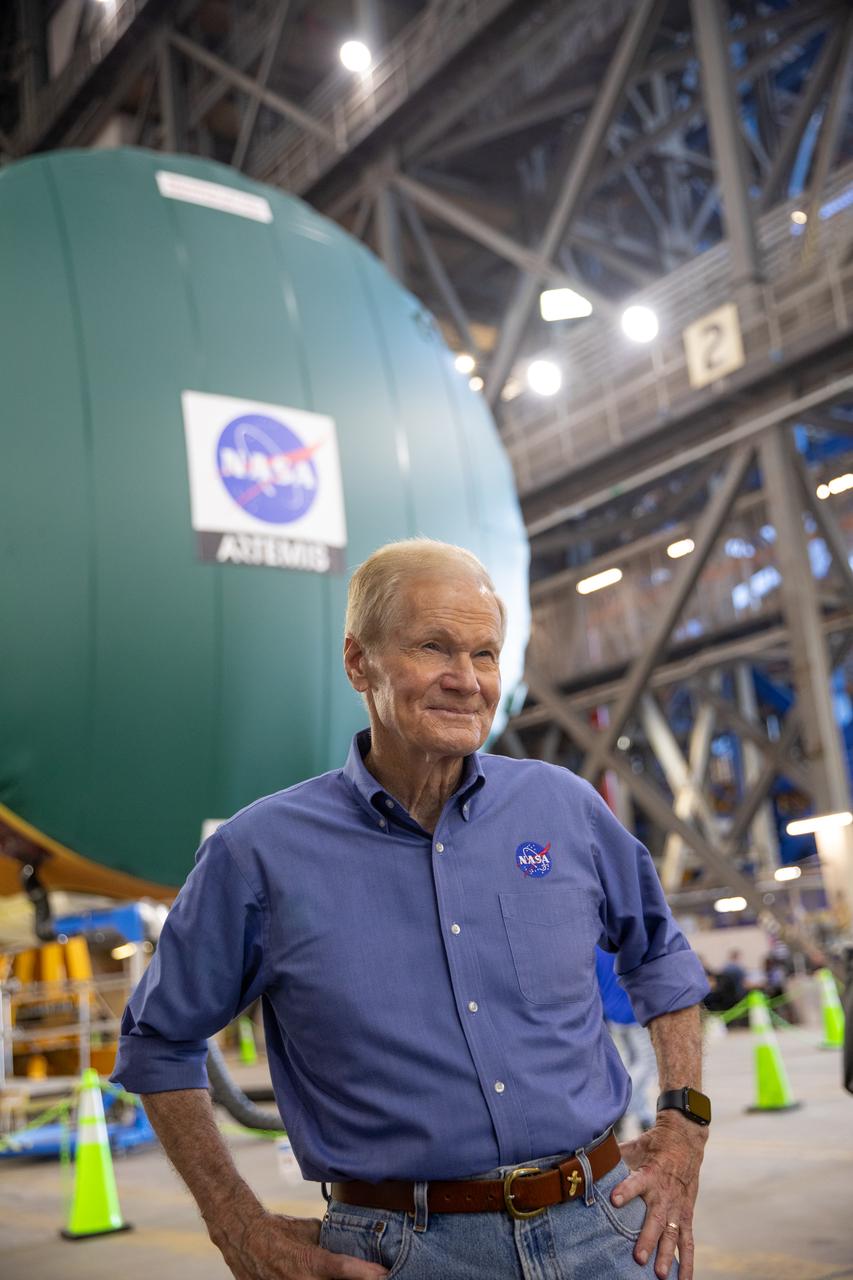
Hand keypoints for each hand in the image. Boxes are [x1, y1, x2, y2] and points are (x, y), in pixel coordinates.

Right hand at [210, 1207, 388, 1279]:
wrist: (242, 1237)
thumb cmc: (278, 1231)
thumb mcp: (308, 1229)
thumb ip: (329, 1240)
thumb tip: (352, 1242)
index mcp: (307, 1260)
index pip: (341, 1268)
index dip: (366, 1274)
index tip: (384, 1274)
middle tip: (375, 1278)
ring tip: (358, 1278)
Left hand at [611, 1112, 707, 1279]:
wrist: (685, 1142)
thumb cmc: (653, 1146)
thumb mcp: (634, 1145)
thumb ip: (614, 1155)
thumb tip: (588, 1156)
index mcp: (650, 1174)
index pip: (636, 1182)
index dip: (625, 1191)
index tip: (613, 1200)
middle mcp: (665, 1194)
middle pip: (656, 1219)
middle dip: (647, 1239)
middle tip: (638, 1258)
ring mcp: (677, 1208)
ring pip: (673, 1234)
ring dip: (667, 1256)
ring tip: (661, 1275)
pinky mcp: (687, 1216)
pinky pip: (688, 1242)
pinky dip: (687, 1263)